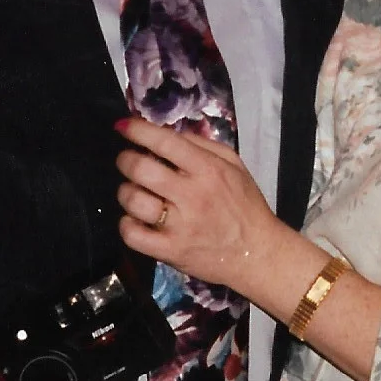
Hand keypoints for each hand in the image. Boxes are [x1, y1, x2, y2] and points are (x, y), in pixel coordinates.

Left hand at [115, 117, 282, 291]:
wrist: (257, 253)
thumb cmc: (245, 205)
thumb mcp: (234, 165)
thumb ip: (203, 145)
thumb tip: (167, 134)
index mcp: (208, 170)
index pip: (164, 142)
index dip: (137, 130)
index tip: (123, 126)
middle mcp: (191, 195)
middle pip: (140, 169)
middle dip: (125, 160)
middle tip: (127, 161)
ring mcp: (179, 225)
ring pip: (132, 200)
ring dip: (126, 191)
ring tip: (134, 192)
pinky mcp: (170, 251)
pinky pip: (132, 234)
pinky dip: (126, 224)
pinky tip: (135, 220)